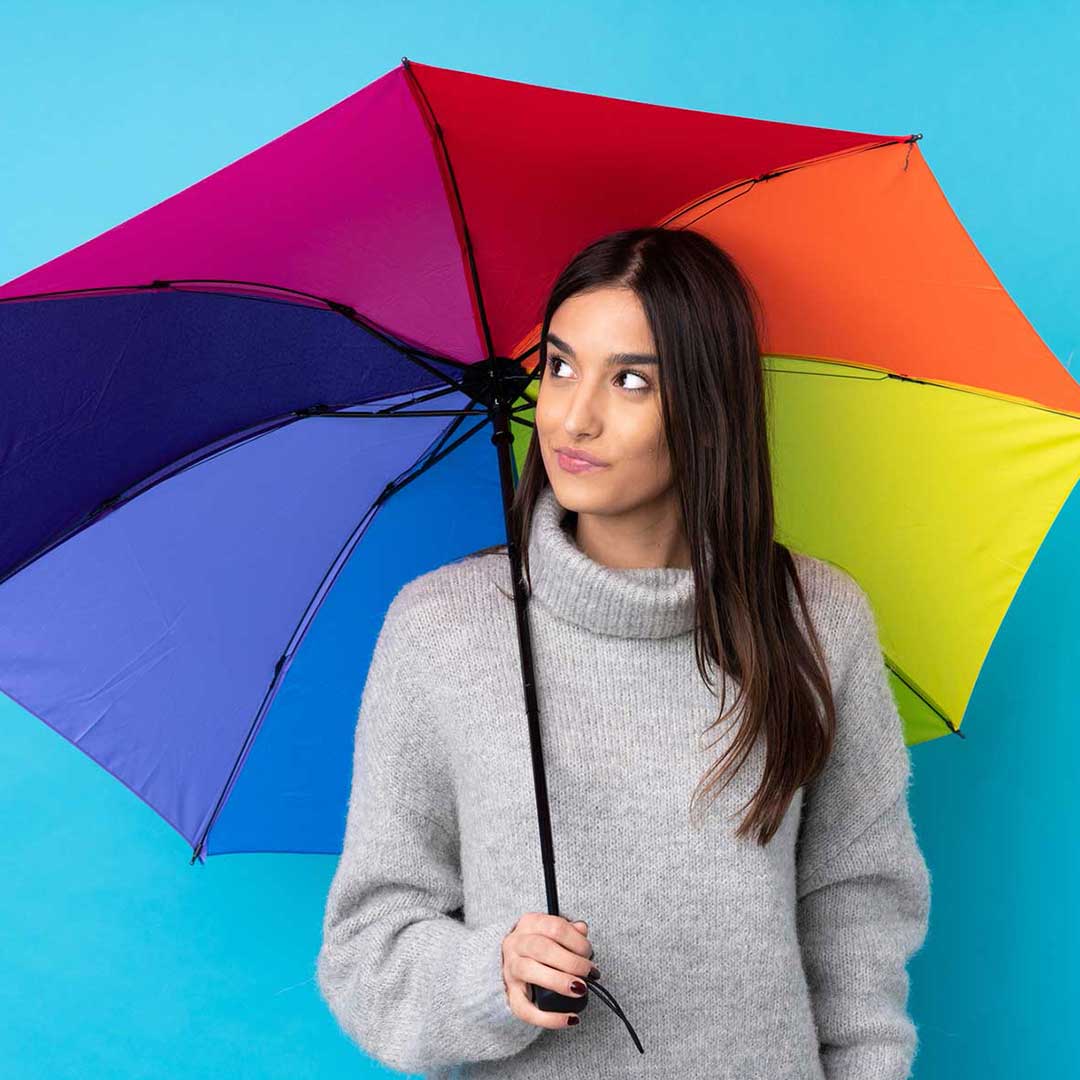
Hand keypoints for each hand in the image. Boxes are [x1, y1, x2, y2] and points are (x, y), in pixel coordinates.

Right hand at [500, 913, 596, 1028]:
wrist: (511, 961)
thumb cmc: (539, 946)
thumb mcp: (552, 931)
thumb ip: (569, 930)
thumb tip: (582, 930)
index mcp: (530, 924)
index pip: (555, 927)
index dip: (577, 941)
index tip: (589, 953)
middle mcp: (516, 943)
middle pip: (542, 948)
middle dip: (571, 962)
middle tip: (589, 972)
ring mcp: (510, 969)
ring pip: (530, 971)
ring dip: (559, 981)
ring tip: (580, 989)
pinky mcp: (511, 995)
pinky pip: (526, 1009)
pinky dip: (548, 1018)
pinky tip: (569, 1019)